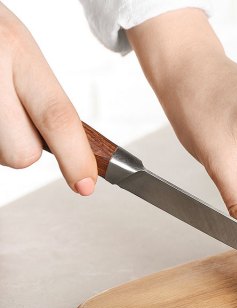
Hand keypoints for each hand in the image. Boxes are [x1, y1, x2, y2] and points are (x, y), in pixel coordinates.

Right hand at [0, 3, 95, 194]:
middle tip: (13, 113)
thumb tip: (74, 146)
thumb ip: (44, 96)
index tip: (86, 183)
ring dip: (1, 139)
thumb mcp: (23, 53)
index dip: (75, 157)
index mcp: (19, 53)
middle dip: (23, 145)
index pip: (57, 116)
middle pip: (21, 152)